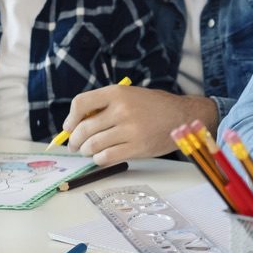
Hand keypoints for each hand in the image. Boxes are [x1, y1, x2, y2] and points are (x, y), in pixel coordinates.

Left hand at [63, 85, 217, 165]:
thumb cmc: (155, 107)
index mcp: (118, 93)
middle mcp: (122, 110)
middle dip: (74, 140)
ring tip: (88, 151)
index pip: (81, 103)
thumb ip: (106, 105)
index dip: (70, 119)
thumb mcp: (131, 95)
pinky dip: (99, 159)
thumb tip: (76, 124)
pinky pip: (106, 157)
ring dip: (86, 151)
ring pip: (93, 145)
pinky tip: (102, 156)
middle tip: (75, 145)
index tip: (68, 127)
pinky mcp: (137, 147)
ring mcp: (130, 130)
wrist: (184, 117)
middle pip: (84, 129)